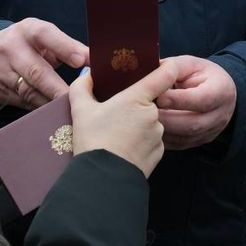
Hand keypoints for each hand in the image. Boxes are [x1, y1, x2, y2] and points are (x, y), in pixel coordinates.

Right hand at [0, 18, 87, 108]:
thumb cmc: (29, 43)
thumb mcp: (44, 38)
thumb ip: (68, 47)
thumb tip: (93, 61)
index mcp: (27, 30)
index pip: (46, 35)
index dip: (65, 48)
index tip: (82, 61)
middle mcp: (11, 48)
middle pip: (36, 71)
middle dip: (58, 87)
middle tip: (77, 98)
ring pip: (28, 91)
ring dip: (49, 101)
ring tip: (67, 108)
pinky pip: (20, 102)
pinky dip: (37, 107)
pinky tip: (50, 111)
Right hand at [69, 61, 176, 177]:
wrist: (102, 179)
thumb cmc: (93, 141)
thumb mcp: (80, 110)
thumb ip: (82, 86)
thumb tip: (88, 76)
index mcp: (137, 98)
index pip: (165, 74)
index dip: (166, 68)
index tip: (161, 67)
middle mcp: (153, 114)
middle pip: (150, 102)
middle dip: (136, 106)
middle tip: (116, 116)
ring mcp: (158, 134)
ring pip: (150, 122)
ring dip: (138, 126)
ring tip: (117, 136)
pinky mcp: (159, 152)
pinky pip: (152, 141)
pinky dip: (141, 143)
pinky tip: (124, 149)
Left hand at [155, 55, 237, 149]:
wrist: (219, 91)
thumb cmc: (202, 75)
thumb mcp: (191, 64)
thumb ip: (173, 67)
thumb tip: (150, 71)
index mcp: (221, 90)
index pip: (201, 99)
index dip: (178, 100)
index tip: (158, 97)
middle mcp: (220, 114)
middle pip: (192, 124)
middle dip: (167, 118)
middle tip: (146, 111)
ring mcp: (212, 131)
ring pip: (185, 137)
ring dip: (164, 130)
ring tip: (147, 120)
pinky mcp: (201, 141)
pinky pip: (181, 144)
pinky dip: (165, 138)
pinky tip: (152, 128)